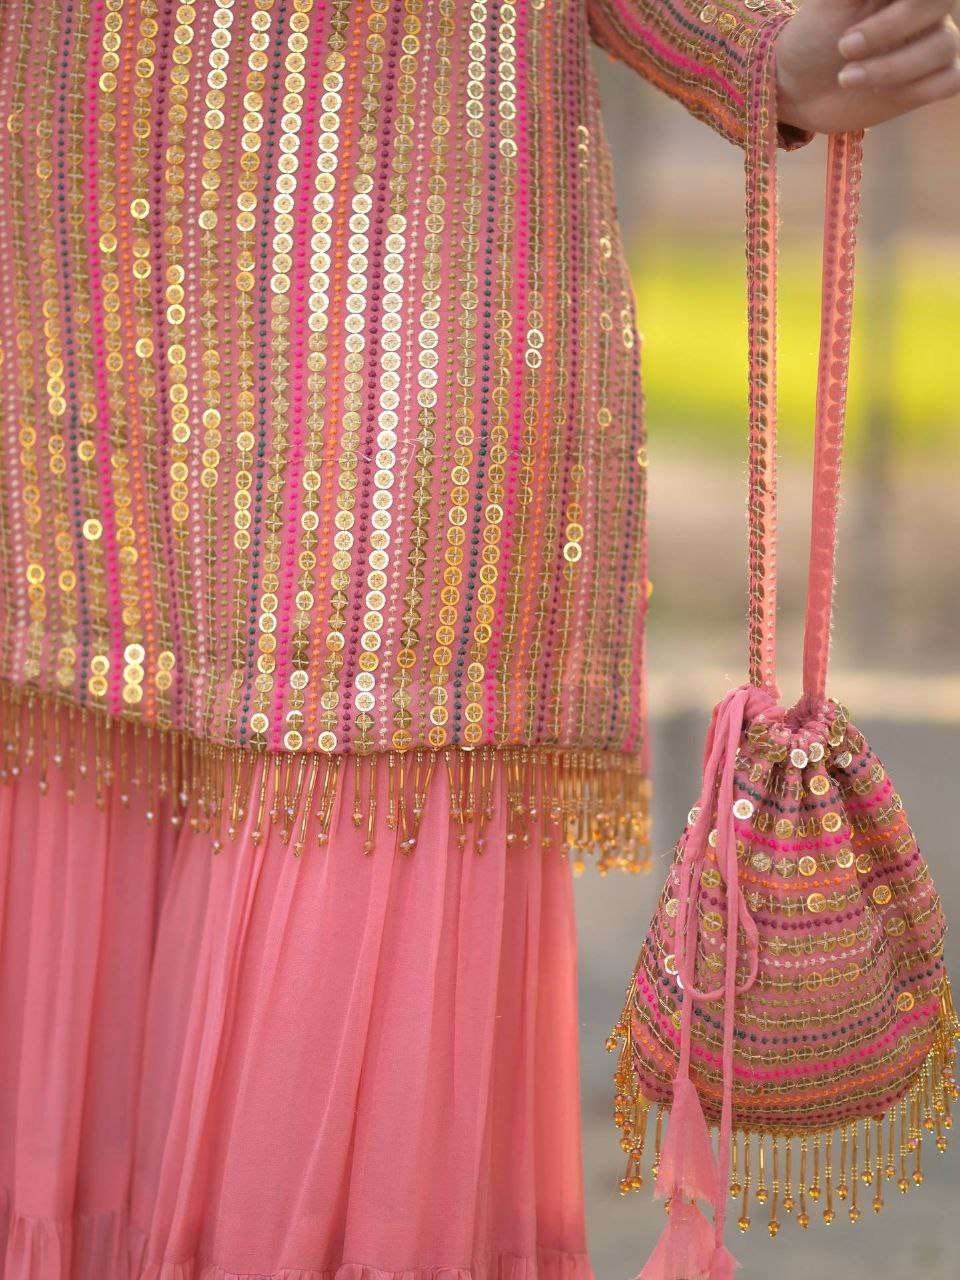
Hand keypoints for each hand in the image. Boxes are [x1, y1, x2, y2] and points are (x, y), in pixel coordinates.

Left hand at [774, 0, 959, 135]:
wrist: (800, 87)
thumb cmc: (813, 36)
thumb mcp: (828, 2)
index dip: (902, 7)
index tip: (862, 7)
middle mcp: (924, 9)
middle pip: (941, 2)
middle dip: (892, 27)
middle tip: (844, 47)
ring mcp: (930, 44)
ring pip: (944, 46)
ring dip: (891, 67)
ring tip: (846, 78)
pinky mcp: (928, 82)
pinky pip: (949, 81)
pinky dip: (915, 89)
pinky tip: (877, 92)